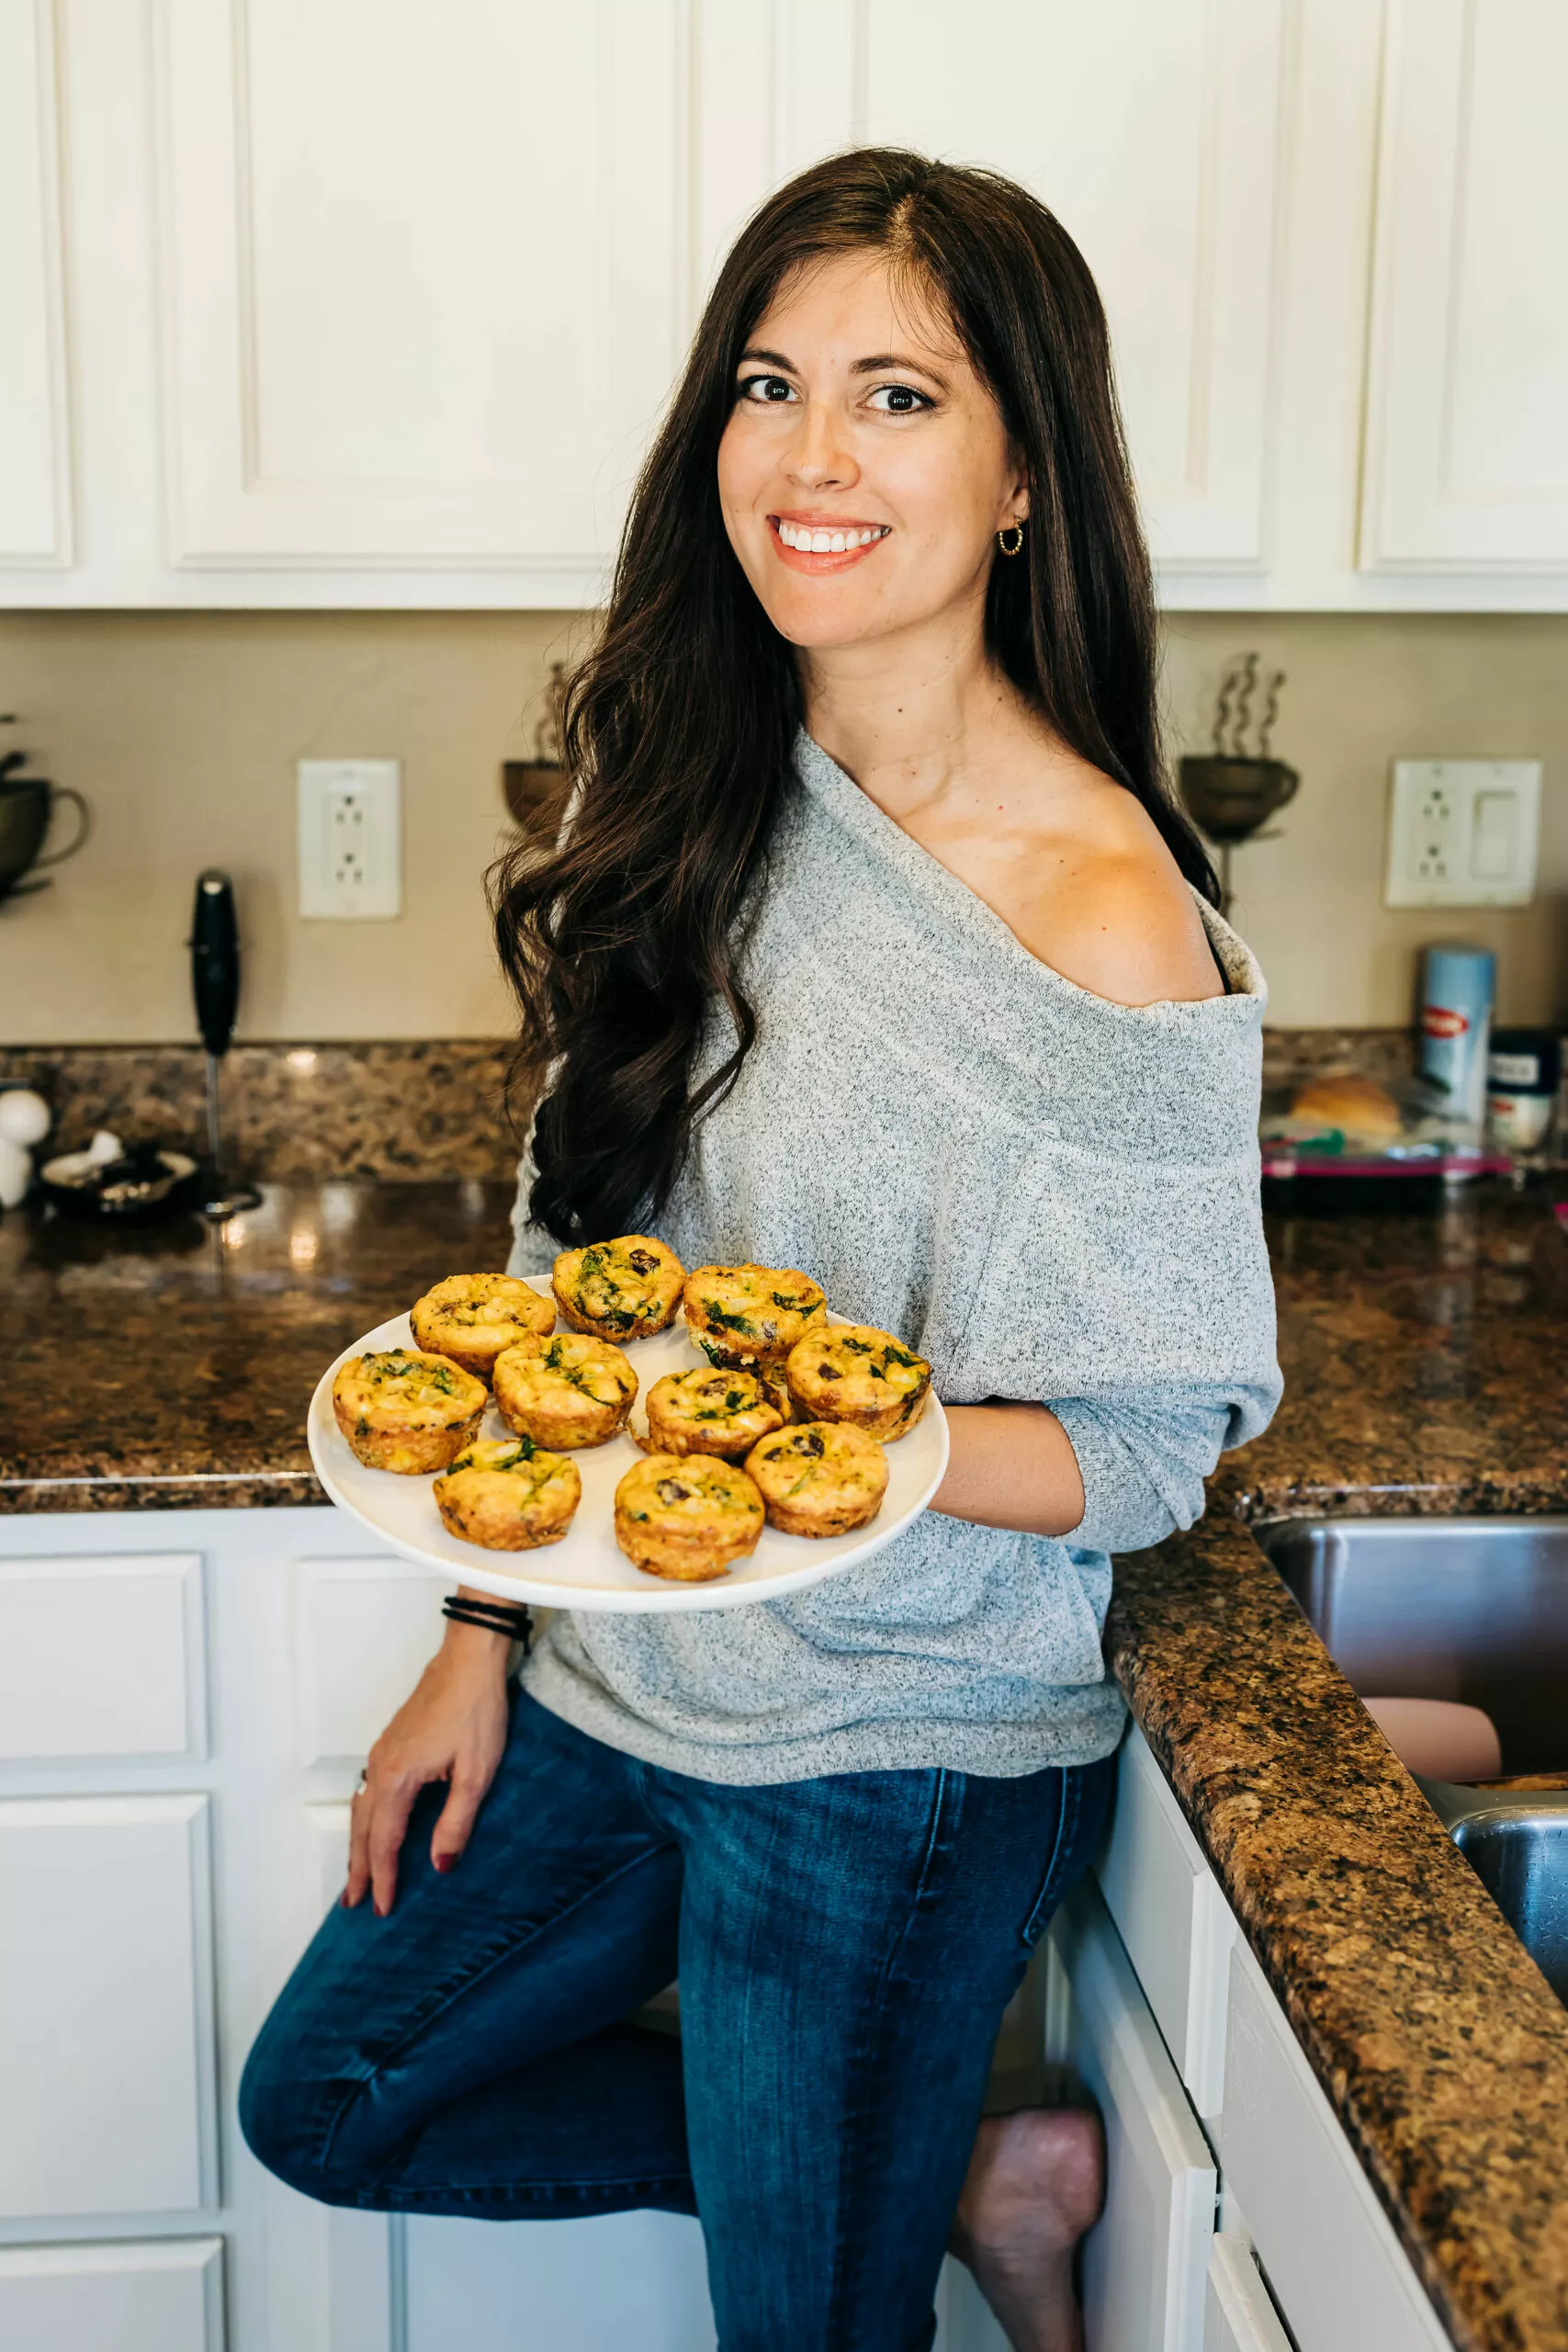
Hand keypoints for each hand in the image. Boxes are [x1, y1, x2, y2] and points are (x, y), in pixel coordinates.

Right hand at [344, 1620, 510, 1916]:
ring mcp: (383, 1751)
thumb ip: (456, 1823)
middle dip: (357, 1868)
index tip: (383, 1907)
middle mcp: (381, 1766)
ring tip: (356, 1873)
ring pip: (361, 1809)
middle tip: (352, 1902)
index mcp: (398, 1778)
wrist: (469, 1658)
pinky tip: (372, 1824)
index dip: (384, 1878)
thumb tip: (441, 1866)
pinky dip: (365, 1818)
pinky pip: (368, 1789)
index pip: (385, 1842)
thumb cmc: (475, 1708)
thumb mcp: (476, 1773)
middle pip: (362, 1829)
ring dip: (357, 1844)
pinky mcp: (392, 1741)